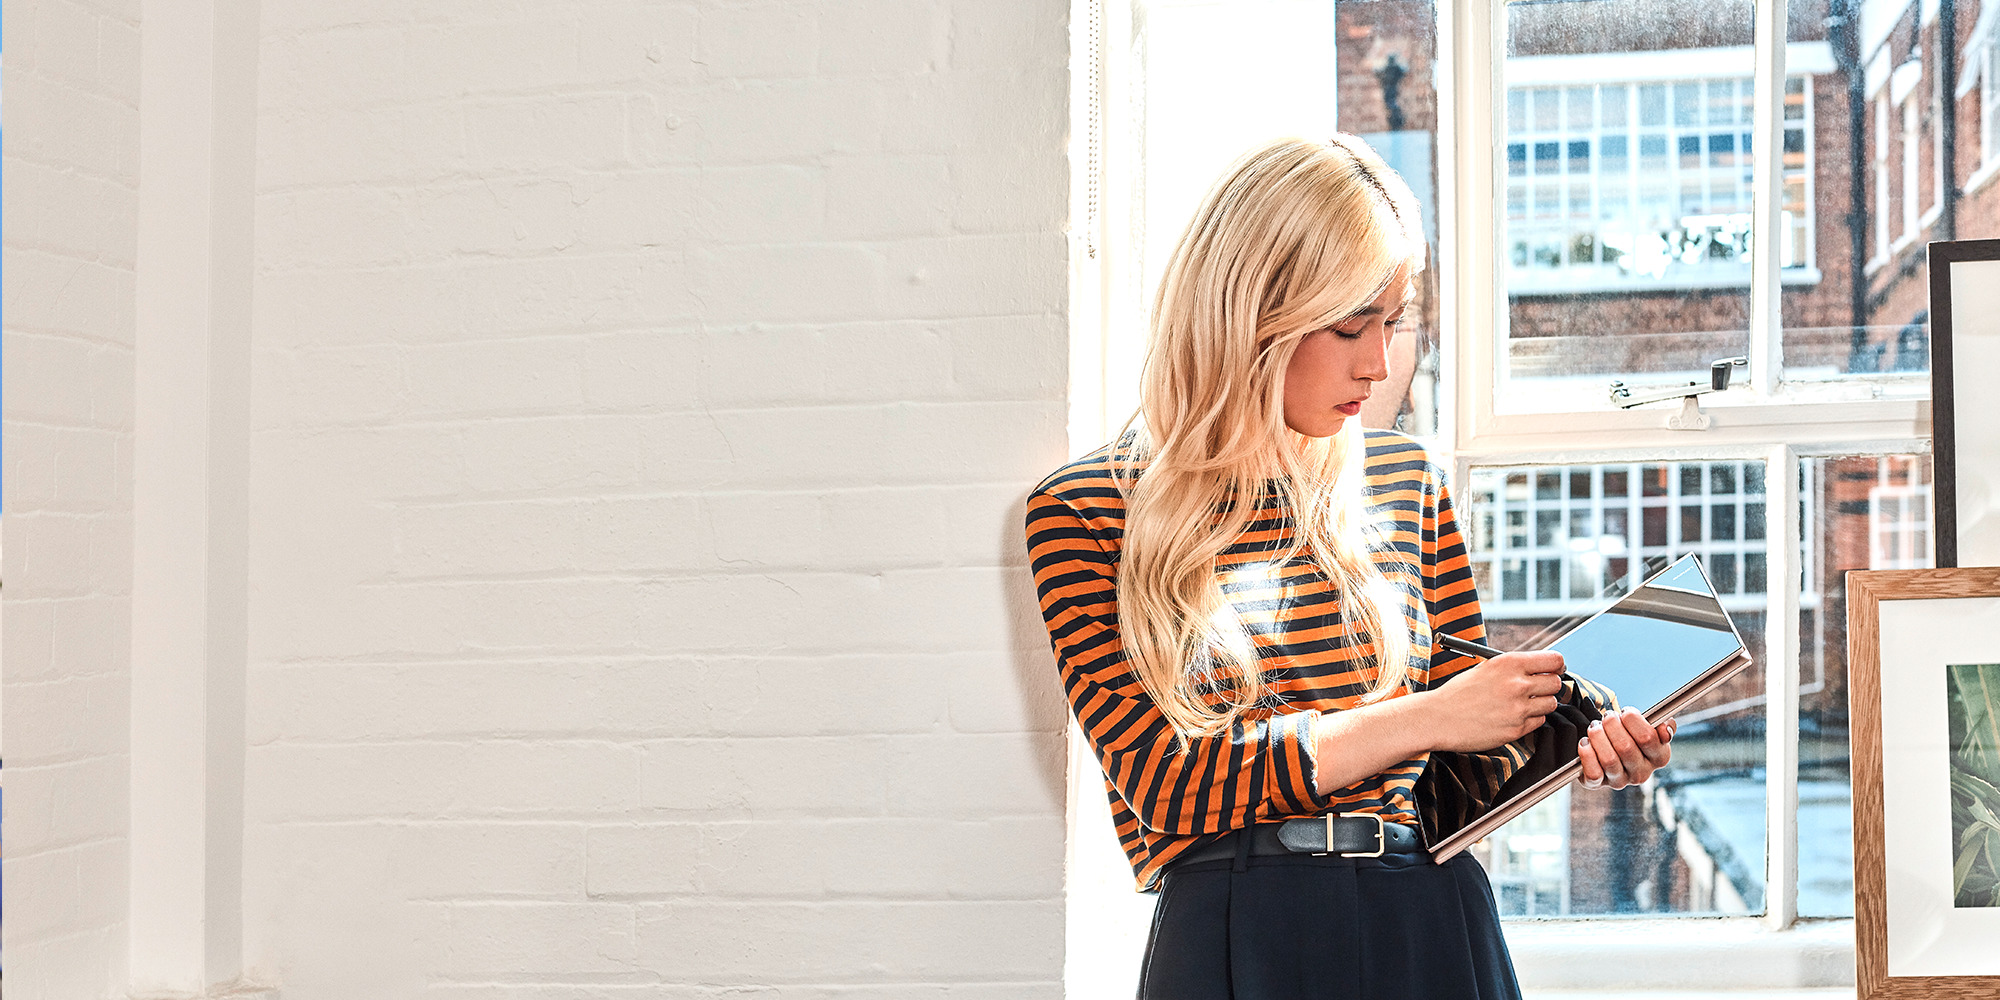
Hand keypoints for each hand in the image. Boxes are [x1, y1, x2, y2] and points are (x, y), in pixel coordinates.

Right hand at [1419, 650, 1566, 751]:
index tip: (1554, 670)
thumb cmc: (1459, 693)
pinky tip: (1513, 716)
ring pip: (1551, 703)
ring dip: (1541, 704)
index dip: (1557, 666)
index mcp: (1509, 663)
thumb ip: (1514, 668)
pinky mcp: (1516, 729)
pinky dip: (1531, 719)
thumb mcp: (1486, 668)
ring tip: (1521, 704)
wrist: (1438, 718)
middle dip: (1549, 686)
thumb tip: (1542, 669)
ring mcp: (1518, 708)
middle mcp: (1517, 684)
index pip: (1554, 660)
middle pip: (1557, 683)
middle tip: (1537, 689)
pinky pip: (1539, 721)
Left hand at [1577, 708, 1675, 789]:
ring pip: (1609, 760)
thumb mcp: (1647, 725)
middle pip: (1625, 747)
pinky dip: (1587, 754)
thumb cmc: (1628, 732)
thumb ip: (1661, 724)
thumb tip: (1666, 729)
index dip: (1633, 720)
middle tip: (1607, 716)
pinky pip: (1593, 773)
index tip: (1625, 711)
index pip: (1648, 738)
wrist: (1606, 745)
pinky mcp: (1598, 784)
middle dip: (1612, 725)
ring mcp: (1620, 781)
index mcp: (1659, 758)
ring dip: (1598, 736)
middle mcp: (1641, 773)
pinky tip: (1585, 742)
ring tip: (1595, 726)